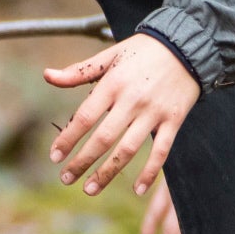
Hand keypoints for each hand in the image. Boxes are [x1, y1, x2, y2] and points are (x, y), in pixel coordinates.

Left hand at [44, 34, 199, 195]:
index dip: (68, 139)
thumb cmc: (143, 51)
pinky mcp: (174, 120)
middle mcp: (132, 100)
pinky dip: (150, 172)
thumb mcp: (109, 55)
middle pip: (103, 138)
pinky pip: (161, 151)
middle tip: (66, 179)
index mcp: (113, 84)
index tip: (55, 156)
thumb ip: (78, 71)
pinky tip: (137, 189)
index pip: (84, 117)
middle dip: (82, 162)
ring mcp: (154, 112)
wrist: (188, 44)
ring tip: (90, 188)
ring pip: (128, 150)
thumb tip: (47, 76)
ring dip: (108, 172)